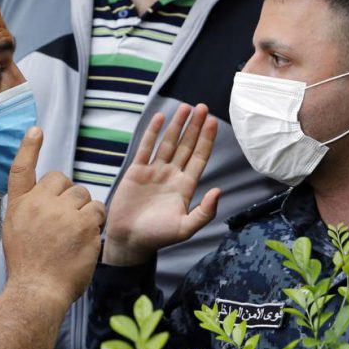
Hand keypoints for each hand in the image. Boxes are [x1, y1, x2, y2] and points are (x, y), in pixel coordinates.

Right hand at [3, 127, 105, 305]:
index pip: (21, 169)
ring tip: (76, 235)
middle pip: (63, 182)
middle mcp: (39, 203)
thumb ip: (32, 209)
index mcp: (20, 205)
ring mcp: (62, 212)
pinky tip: (87, 240)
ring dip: (85, 211)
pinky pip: (99, 210)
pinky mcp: (83, 223)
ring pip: (84, 195)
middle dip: (69, 197)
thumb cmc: (29, 266)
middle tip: (65, 223)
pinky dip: (97, 223)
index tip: (36, 131)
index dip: (29, 148)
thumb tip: (47, 196)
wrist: (37, 291)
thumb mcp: (17, 231)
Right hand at [103, 104, 219, 265]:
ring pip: (168, 143)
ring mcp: (154, 171)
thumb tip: (218, 191)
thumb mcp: (185, 228)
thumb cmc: (158, 237)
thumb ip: (204, 212)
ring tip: (185, 108)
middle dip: (195, 127)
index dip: (207, 139)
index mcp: (186, 186)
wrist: (130, 241)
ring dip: (177, 125)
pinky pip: (146, 148)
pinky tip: (160, 118)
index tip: (214, 121)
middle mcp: (172, 175)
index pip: (199, 157)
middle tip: (203, 107)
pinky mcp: (136, 171)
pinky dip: (152, 133)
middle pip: (186, 145)